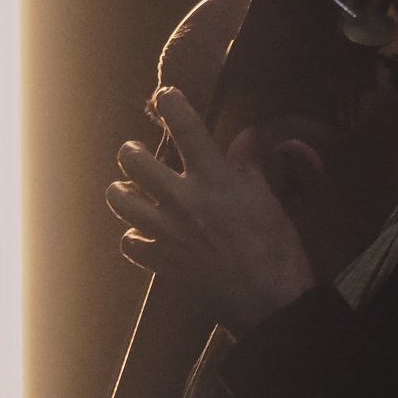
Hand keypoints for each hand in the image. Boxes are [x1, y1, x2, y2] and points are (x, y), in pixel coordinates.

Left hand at [105, 87, 316, 335]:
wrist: (267, 301)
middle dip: (132, 152)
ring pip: (120, 201)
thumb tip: (244, 136)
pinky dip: (133, 238)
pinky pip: (129, 244)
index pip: (184, 125)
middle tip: (137, 154)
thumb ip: (249, 163)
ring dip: (121, 192)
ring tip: (127, 190)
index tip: (165, 96)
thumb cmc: (277, 248)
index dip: (170, 103)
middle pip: (133, 161)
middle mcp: (182, 199)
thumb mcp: (268, 198)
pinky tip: (142, 235)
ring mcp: (165, 232)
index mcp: (213, 177)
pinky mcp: (160, 262)